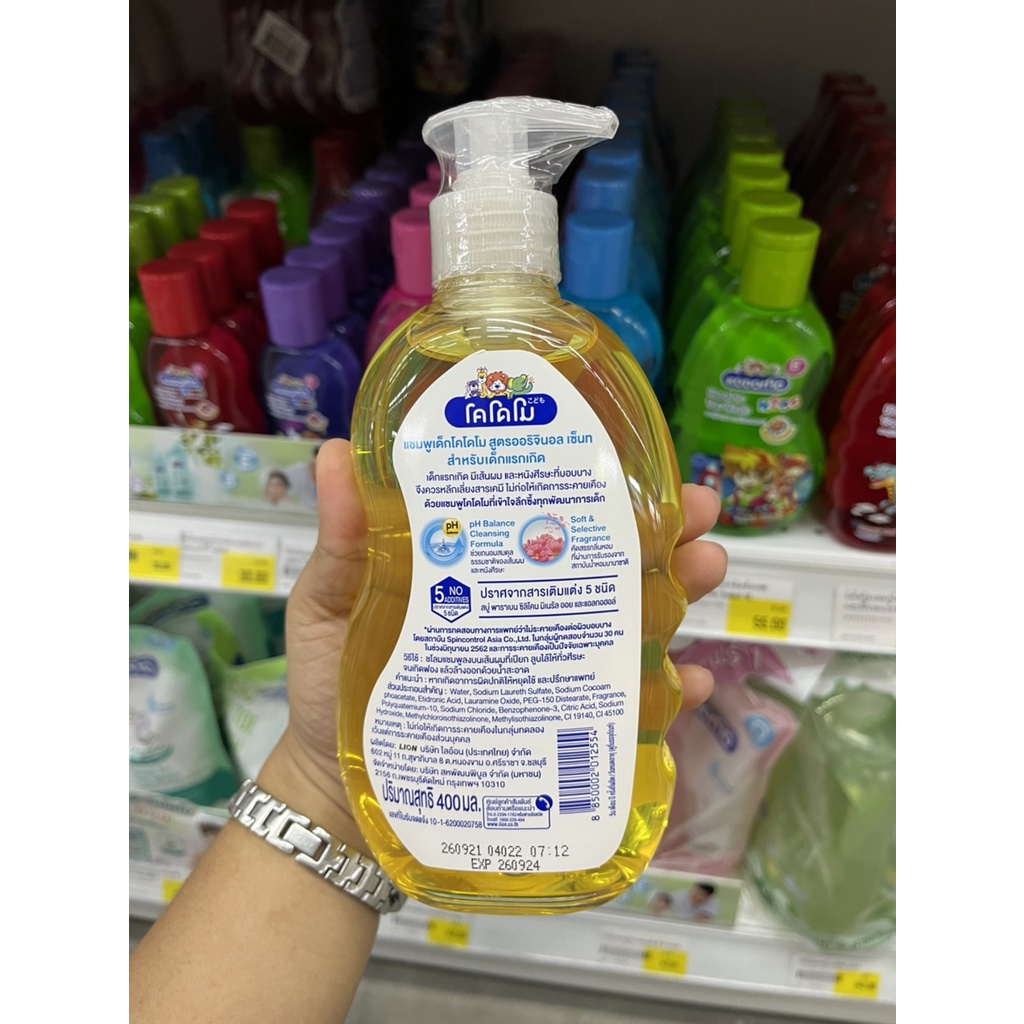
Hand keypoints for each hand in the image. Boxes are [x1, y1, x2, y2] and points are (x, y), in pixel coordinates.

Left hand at [263, 438, 727, 836]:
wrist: (340, 788)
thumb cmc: (332, 686)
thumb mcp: (329, 606)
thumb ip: (341, 542)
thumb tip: (331, 453)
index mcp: (482, 568)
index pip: (545, 513)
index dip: (592, 481)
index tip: (632, 455)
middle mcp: (528, 610)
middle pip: (606, 561)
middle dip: (662, 530)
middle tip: (698, 514)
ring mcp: (550, 669)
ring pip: (630, 622)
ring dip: (679, 593)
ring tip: (704, 571)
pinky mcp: (561, 728)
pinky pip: (628, 709)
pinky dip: (668, 695)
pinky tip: (690, 684)